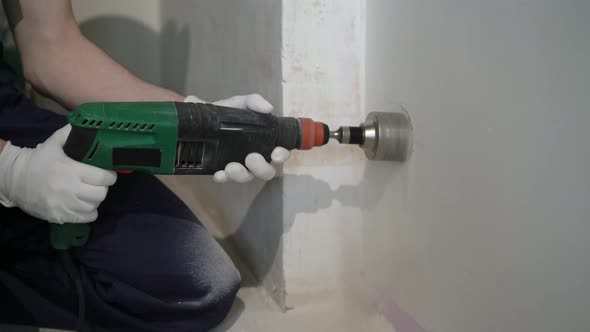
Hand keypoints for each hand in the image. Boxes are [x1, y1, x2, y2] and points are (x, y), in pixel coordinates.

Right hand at [0, 125, 116, 223]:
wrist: (14, 180)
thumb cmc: (39, 160)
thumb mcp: (54, 143)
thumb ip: (72, 133)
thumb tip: (89, 123)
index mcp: (71, 169)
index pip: (103, 177)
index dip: (109, 176)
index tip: (107, 173)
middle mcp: (69, 189)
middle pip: (101, 193)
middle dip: (103, 187)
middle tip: (98, 183)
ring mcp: (65, 205)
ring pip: (94, 206)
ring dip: (95, 199)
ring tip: (89, 193)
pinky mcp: (60, 216)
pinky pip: (87, 218)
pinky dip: (89, 212)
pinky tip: (83, 204)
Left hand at [185, 94, 290, 182]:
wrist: (201, 118)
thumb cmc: (228, 112)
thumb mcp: (240, 103)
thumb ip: (254, 102)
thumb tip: (268, 108)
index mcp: (265, 143)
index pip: (280, 154)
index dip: (282, 155)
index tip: (276, 153)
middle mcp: (255, 157)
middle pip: (267, 172)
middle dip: (261, 168)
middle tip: (252, 157)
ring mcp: (240, 166)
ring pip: (247, 177)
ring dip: (241, 174)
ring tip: (231, 167)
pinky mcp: (224, 170)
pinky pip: (226, 179)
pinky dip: (223, 178)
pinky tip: (219, 173)